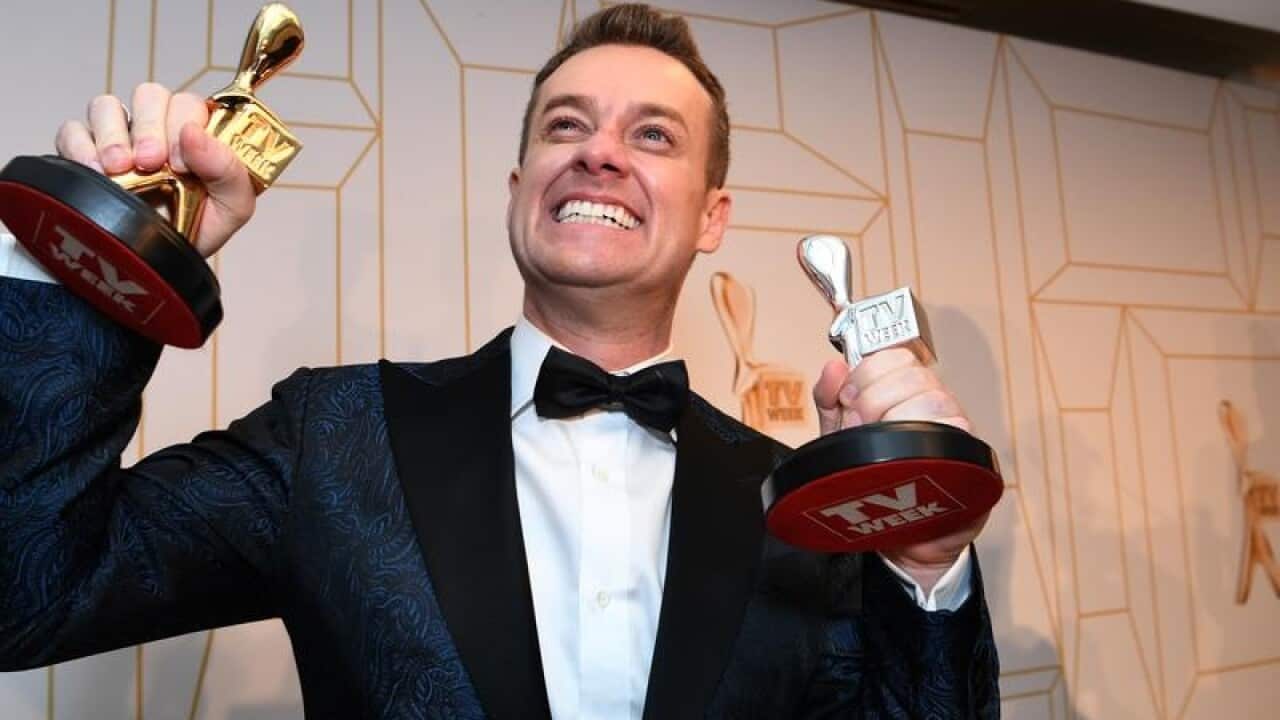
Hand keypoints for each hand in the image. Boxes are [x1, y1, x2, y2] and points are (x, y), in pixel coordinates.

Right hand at [54, 82, 255, 257]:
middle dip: (149, 128)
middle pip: (148, 95)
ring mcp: (119, 137)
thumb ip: (228, 169)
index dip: (182, 124)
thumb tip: (194, 133)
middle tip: (148, 162)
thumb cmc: (199, 227)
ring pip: (107, 105)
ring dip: (112, 134)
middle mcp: (157, 129)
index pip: (188, 103)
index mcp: (196, 134)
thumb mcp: (233, 206)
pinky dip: (79, 147)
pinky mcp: (83, 151)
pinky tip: (95, 171)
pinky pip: (72, 130)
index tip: (179, 163)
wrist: (161, 261)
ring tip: (119, 168)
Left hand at [812, 349, 986, 591]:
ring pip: (938, 402)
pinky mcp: (973, 467)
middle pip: (916, 376)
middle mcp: (937, 408)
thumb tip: (834, 368)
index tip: (849, 397)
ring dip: (899, 420)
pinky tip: (906, 460)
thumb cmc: (876, 486)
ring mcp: (957, 435)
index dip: (868, 372)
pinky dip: (930, 446)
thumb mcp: (840, 441)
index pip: (898, 356)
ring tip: (877, 448)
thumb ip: (830, 403)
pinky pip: (958, 441)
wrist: (901, 543)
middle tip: (857, 425)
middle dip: (876, 397)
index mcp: (907, 394)